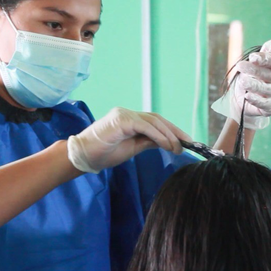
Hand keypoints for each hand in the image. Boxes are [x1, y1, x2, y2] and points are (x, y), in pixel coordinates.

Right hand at [67, 107, 190, 172]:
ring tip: (178, 147)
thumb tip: (166, 142)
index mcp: (129, 119)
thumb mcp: (132, 148)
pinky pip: (145, 126)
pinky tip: (166, 145)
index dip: (171, 130)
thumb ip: (147, 142)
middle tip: (188, 143)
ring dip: (169, 135)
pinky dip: (158, 135)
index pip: (155, 121)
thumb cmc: (103, 154)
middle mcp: (127, 113)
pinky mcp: (121, 119)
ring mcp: (124, 114)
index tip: (185, 142)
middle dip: (174, 131)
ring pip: (153, 121)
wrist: (83, 157)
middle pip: (157, 119)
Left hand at [211, 39, 270, 128]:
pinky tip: (246, 96)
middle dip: (253, 70)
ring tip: (242, 81)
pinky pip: (263, 104)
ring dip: (252, 85)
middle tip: (239, 66)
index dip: (264, 58)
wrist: (250, 100)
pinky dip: (254, 99)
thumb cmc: (256, 77)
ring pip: (265, 89)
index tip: (252, 57)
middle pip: (268, 74)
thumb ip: (265, 54)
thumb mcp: (258, 64)